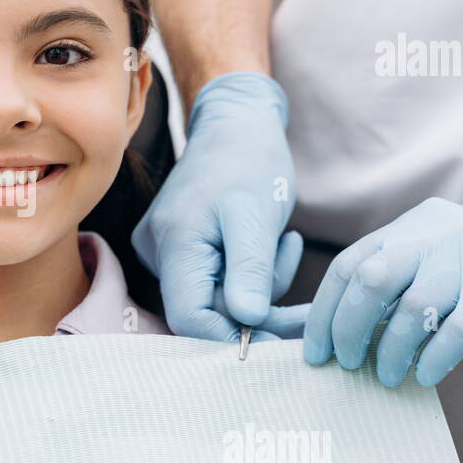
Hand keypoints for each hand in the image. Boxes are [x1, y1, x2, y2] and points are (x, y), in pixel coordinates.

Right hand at [132, 71, 305, 341]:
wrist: (235, 122)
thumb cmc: (249, 160)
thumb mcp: (258, 215)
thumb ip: (251, 270)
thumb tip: (247, 321)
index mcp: (174, 243)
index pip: (190, 318)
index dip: (231, 337)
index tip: (280, 339)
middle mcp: (158, 253)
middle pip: (205, 312)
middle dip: (259, 308)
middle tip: (304, 298)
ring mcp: (165, 252)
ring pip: (215, 298)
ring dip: (259, 284)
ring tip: (283, 242)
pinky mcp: (179, 251)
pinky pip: (216, 280)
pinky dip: (250, 272)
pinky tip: (269, 241)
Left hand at [303, 197, 462, 386]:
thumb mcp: (441, 262)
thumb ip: (397, 283)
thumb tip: (339, 332)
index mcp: (415, 226)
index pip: (350, 264)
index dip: (324, 311)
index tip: (315, 350)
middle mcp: (441, 234)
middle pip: (371, 279)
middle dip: (348, 328)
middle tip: (345, 364)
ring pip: (412, 307)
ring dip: (390, 351)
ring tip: (387, 377)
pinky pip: (456, 331)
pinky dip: (432, 359)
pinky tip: (425, 376)